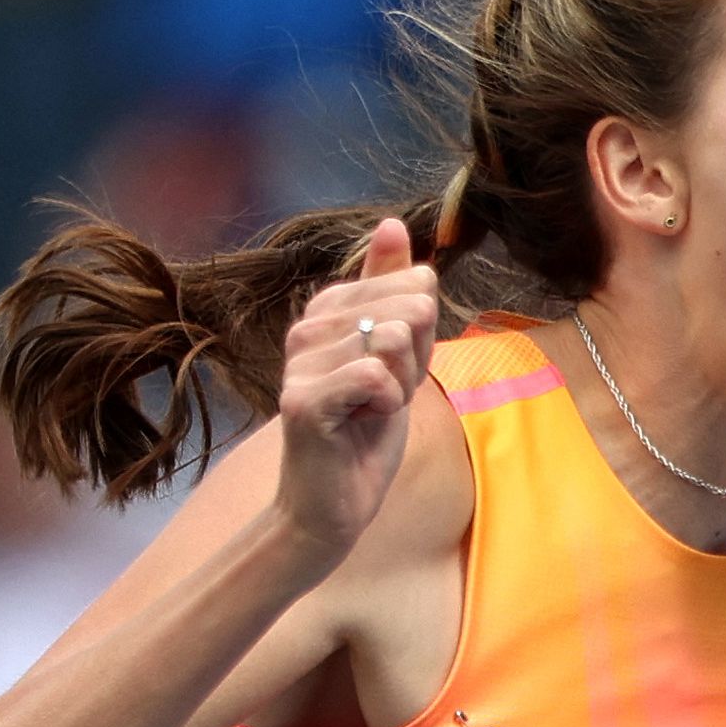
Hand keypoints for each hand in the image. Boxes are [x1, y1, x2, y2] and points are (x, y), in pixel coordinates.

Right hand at [271, 218, 439, 558]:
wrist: (334, 502)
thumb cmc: (365, 429)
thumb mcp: (398, 354)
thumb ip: (393, 291)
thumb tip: (393, 224)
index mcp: (329, 308)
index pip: (415, 286)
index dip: (426, 337)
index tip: (395, 372)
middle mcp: (307, 326)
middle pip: (410, 310)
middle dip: (417, 362)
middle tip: (385, 396)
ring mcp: (299, 362)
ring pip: (395, 342)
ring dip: (401, 388)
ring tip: (370, 410)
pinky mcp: (302, 400)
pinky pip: (375, 375)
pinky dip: (386, 405)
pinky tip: (362, 422)